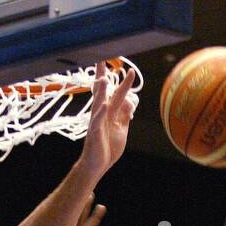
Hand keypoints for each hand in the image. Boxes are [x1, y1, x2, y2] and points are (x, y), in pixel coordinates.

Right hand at [78, 62, 137, 181]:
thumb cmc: (107, 148)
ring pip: (98, 104)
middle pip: (102, 92)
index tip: (127, 69)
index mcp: (108, 113)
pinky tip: (104, 105)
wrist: (96, 166)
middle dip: (102, 76)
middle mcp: (101, 115)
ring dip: (102, 91)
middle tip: (103, 59)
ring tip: (104, 78)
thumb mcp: (121, 129)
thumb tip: (130, 102)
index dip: (121, 82)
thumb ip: (124, 115)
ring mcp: (97, 123)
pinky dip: (101, 114)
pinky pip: (97, 122)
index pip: (114, 93)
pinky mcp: (95, 134)